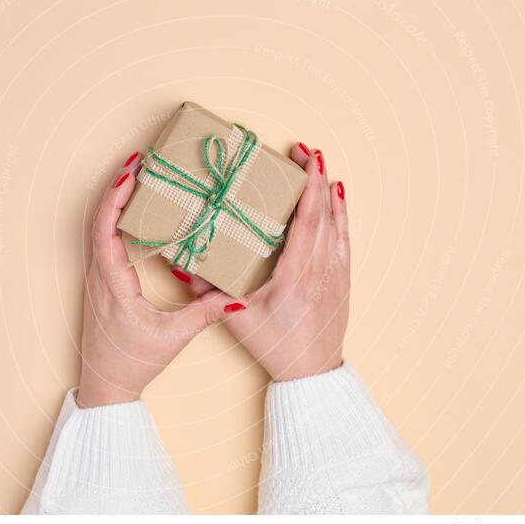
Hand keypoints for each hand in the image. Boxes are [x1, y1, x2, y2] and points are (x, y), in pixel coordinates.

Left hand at [77, 152, 235, 407]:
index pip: (105, 230)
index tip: (130, 171)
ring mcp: (97, 278)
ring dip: (115, 201)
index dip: (115, 198)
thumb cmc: (132, 362)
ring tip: (138, 177)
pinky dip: (115, 219)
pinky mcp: (101, 283)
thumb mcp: (172, 337)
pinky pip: (103, 241)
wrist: (105, 385)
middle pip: (99, 220)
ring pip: (98, 229)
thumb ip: (203, 314)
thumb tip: (236, 297)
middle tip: (141, 162)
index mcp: (111, 283)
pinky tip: (134, 211)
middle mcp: (98, 276)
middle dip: (117, 187)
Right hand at [174, 144, 349, 381]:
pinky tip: (335, 198)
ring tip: (319, 164)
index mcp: (296, 276)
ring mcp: (336, 274)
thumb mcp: (237, 320)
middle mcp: (321, 270)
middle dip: (316, 177)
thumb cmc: (275, 347)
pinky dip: (341, 214)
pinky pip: (344, 238)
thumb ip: (206, 292)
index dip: (308, 186)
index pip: (307, 221)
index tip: (305, 160)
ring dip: (329, 192)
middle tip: (305, 150)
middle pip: (324, 214)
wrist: (312, 373)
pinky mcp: (343, 279)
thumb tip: (180, 265)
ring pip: (338, 223)